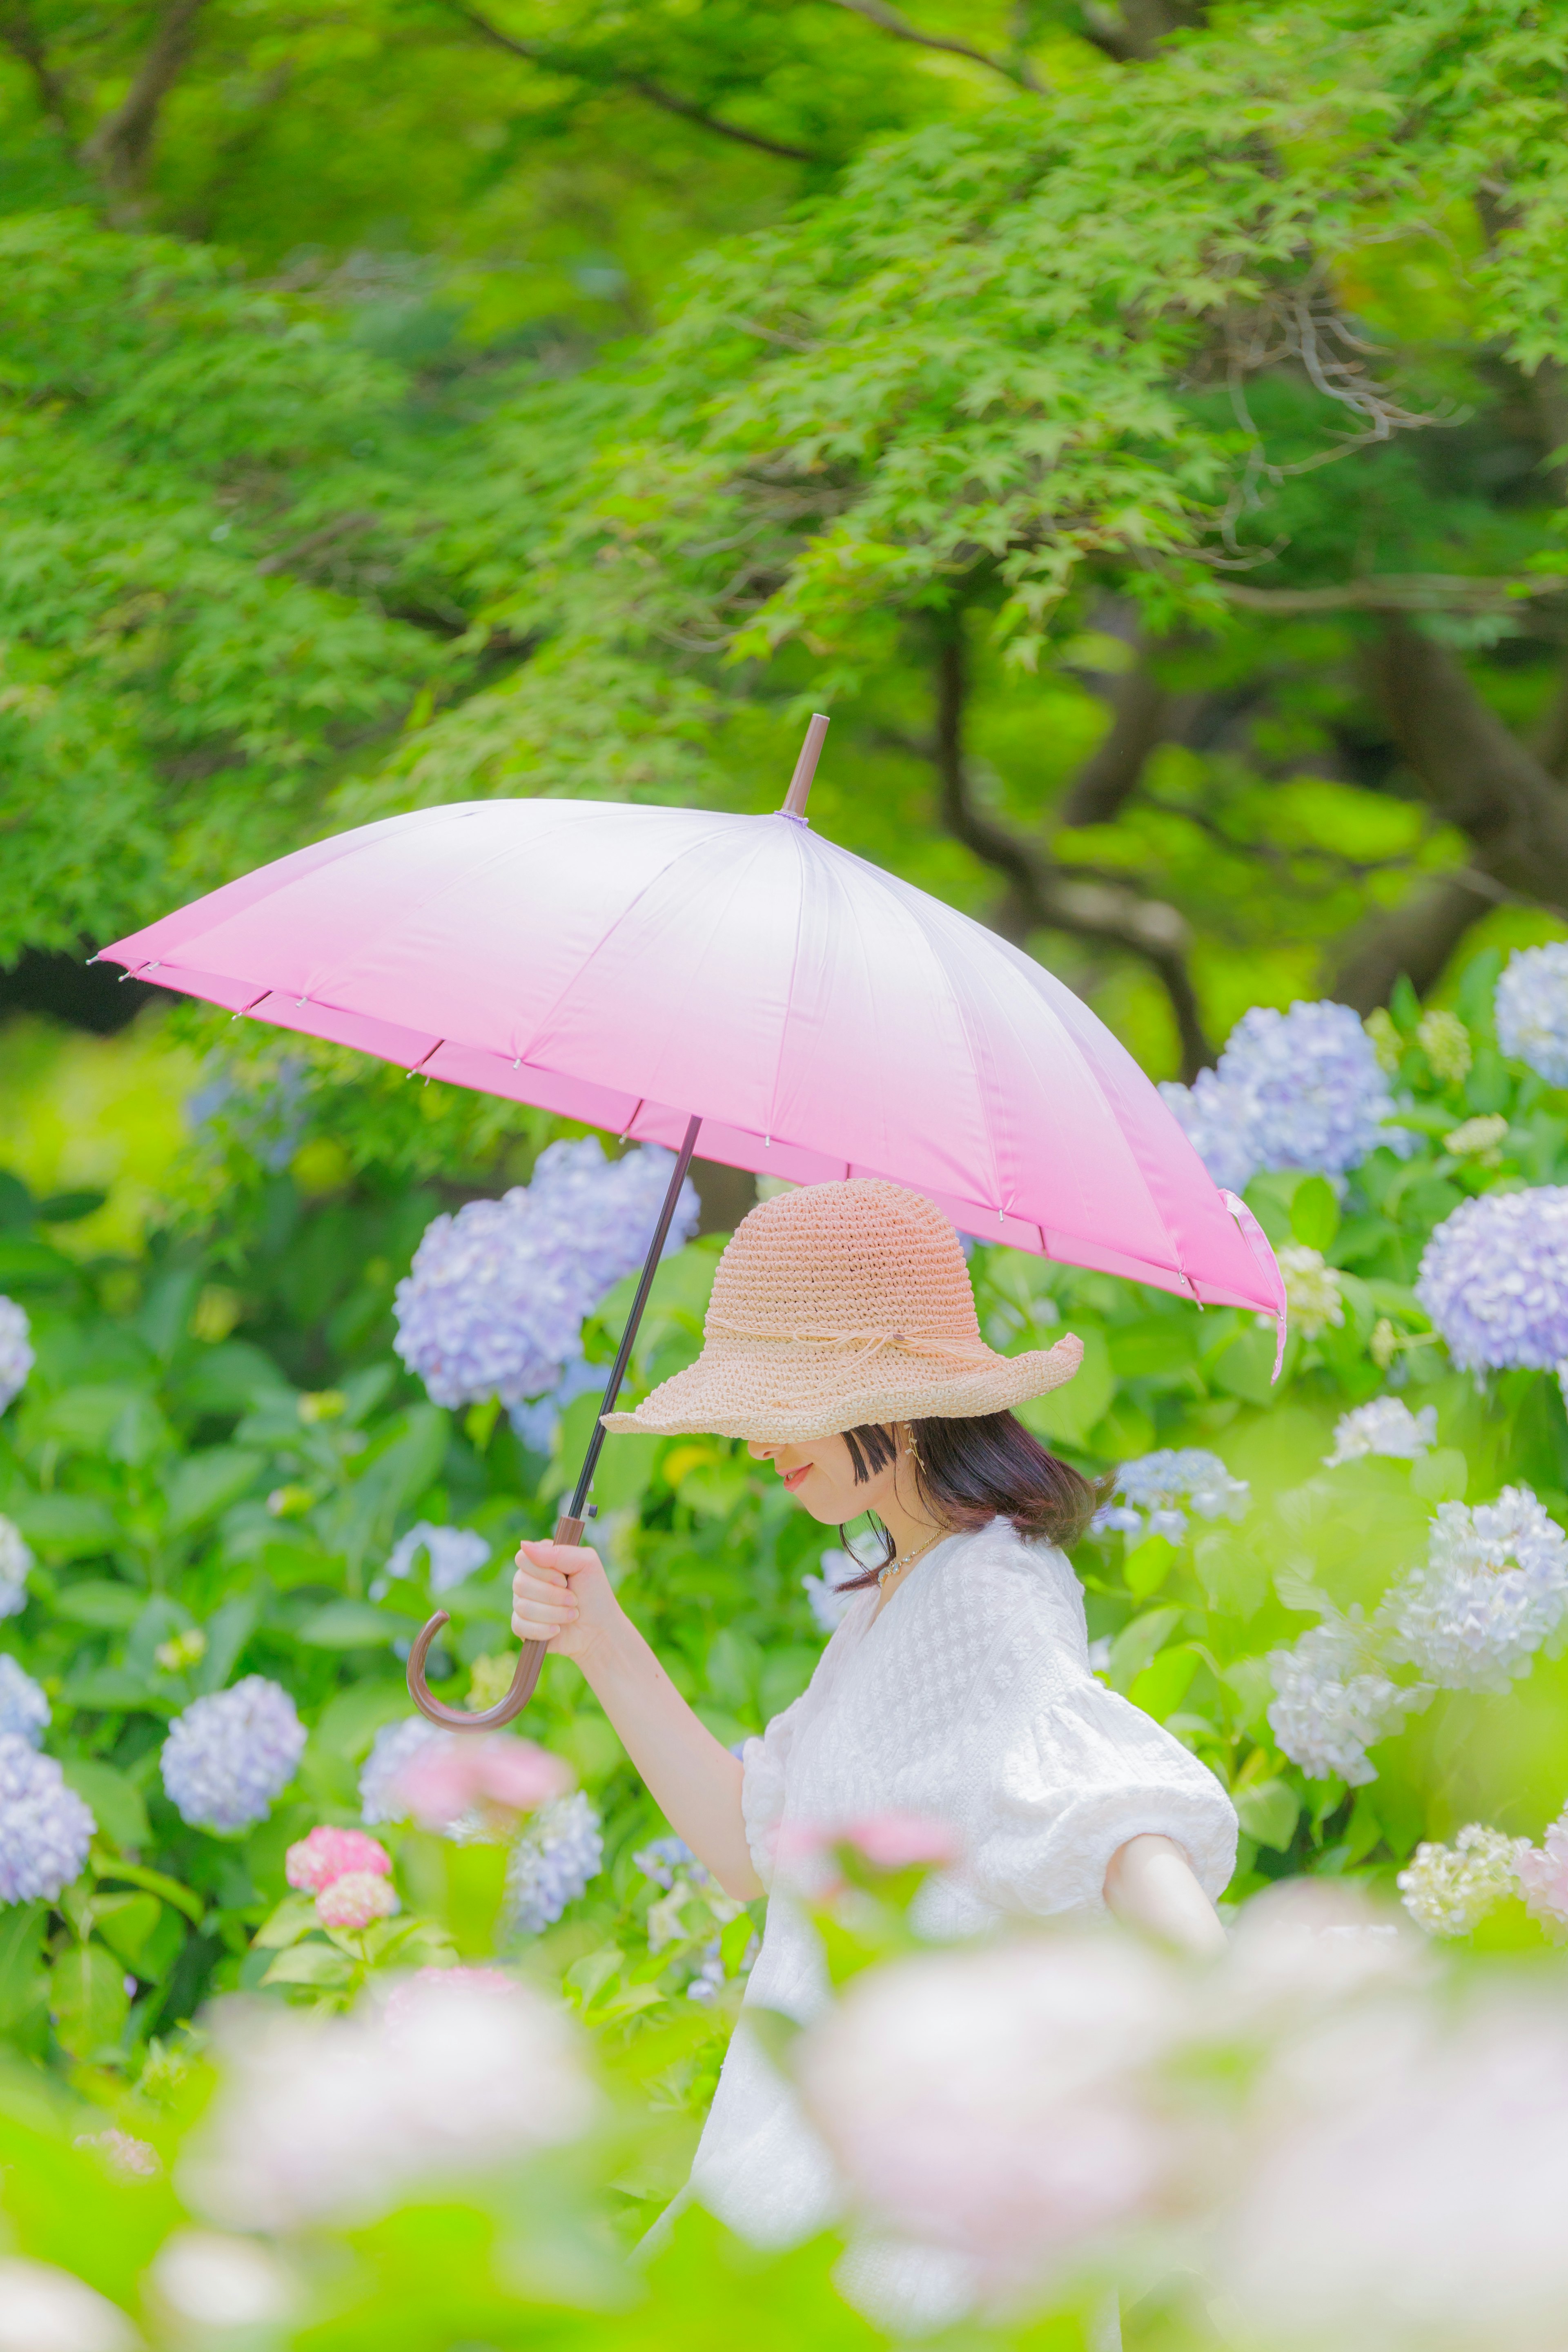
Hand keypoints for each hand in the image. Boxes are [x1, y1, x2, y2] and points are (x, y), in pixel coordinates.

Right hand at [511, 1538, 620, 1664]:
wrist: (599, 1630)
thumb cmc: (594, 1594)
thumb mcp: (586, 1564)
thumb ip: (558, 1552)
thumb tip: (524, 1545)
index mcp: (541, 1561)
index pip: (522, 1558)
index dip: (542, 1572)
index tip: (564, 1580)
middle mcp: (528, 1580)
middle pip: (520, 1583)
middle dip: (552, 1595)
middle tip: (573, 1599)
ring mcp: (523, 1603)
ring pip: (522, 1606)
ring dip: (553, 1613)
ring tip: (572, 1615)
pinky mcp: (522, 1627)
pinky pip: (519, 1627)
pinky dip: (543, 1630)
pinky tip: (557, 1630)